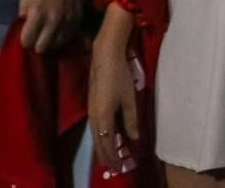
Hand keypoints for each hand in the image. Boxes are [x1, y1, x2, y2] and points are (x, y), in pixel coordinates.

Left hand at [17, 0, 83, 52]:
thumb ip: (24, 18)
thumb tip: (24, 33)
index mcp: (37, 15)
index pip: (27, 42)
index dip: (25, 39)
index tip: (27, 34)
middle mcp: (53, 21)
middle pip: (42, 48)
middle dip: (37, 43)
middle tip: (38, 36)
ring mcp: (67, 21)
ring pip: (57, 45)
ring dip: (51, 41)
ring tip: (49, 33)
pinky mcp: (78, 20)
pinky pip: (68, 38)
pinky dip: (62, 37)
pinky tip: (59, 29)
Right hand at [88, 12, 140, 174]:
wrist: (105, 57)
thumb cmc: (119, 77)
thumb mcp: (130, 99)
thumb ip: (131, 120)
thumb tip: (134, 138)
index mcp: (103, 118)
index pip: (107, 144)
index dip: (113, 157)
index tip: (120, 167)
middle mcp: (94, 118)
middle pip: (99, 143)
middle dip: (106, 156)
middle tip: (114, 167)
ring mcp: (91, 111)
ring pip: (95, 136)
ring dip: (102, 147)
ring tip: (109, 157)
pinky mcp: (92, 104)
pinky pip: (95, 127)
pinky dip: (100, 137)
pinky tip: (105, 137)